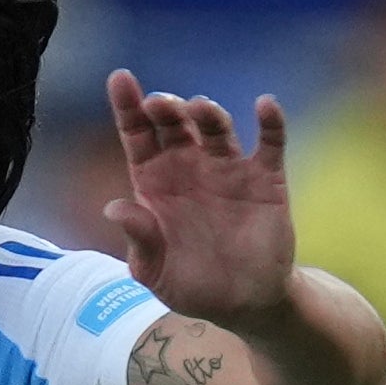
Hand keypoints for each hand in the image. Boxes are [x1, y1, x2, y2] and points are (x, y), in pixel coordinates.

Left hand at [103, 70, 300, 330]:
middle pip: (175, 124)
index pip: (138, 135)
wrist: (246, 305)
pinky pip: (270, 143)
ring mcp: (229, 169)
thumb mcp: (157, 272)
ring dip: (209, 113)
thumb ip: (140, 240)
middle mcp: (190, 167)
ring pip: (217, 127)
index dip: (127, 106)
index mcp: (156, 182)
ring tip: (201, 109)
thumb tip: (114, 208)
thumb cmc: (194, 287)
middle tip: (160, 104)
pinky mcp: (266, 179)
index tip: (121, 78)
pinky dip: (271, 122)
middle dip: (166, 107)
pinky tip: (266, 106)